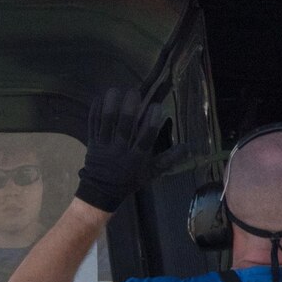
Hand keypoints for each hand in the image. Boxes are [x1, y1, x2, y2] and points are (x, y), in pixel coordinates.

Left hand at [75, 88, 167, 213]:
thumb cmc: (130, 180)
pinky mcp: (92, 143)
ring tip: (115, 90)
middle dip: (129, 109)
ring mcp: (104, 146)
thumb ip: (168, 159)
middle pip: (124, 128)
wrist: (101, 190)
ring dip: (110, 105)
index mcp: (136, 158)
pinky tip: (99, 98)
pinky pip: (92, 125)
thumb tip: (189, 147)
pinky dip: (95, 111)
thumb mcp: (151, 173)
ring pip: (106, 123)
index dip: (151, 122)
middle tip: (134, 92)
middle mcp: (120, 151)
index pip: (146, 139)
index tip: (156, 106)